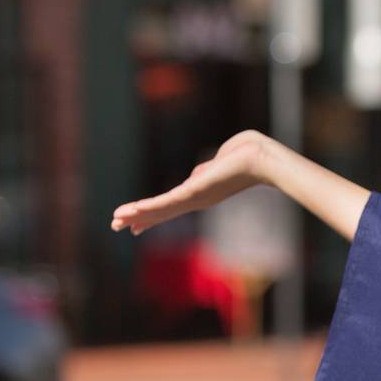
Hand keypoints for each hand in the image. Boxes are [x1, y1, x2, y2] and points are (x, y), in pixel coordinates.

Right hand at [110, 130, 274, 235]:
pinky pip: (167, 201)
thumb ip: (206, 169)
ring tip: (116, 220)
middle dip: (139, 218)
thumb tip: (199, 173)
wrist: (264, 158)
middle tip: (116, 226)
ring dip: (137, 214)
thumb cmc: (250, 154)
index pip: (172, 205)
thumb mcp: (221, 161)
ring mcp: (196, 197)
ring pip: (160, 209)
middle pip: (162, 212)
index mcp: (202, 192)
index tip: (136, 223)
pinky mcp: (195, 192)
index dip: (153, 213)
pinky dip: (148, 207)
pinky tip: (132, 212)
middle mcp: (198, 199)